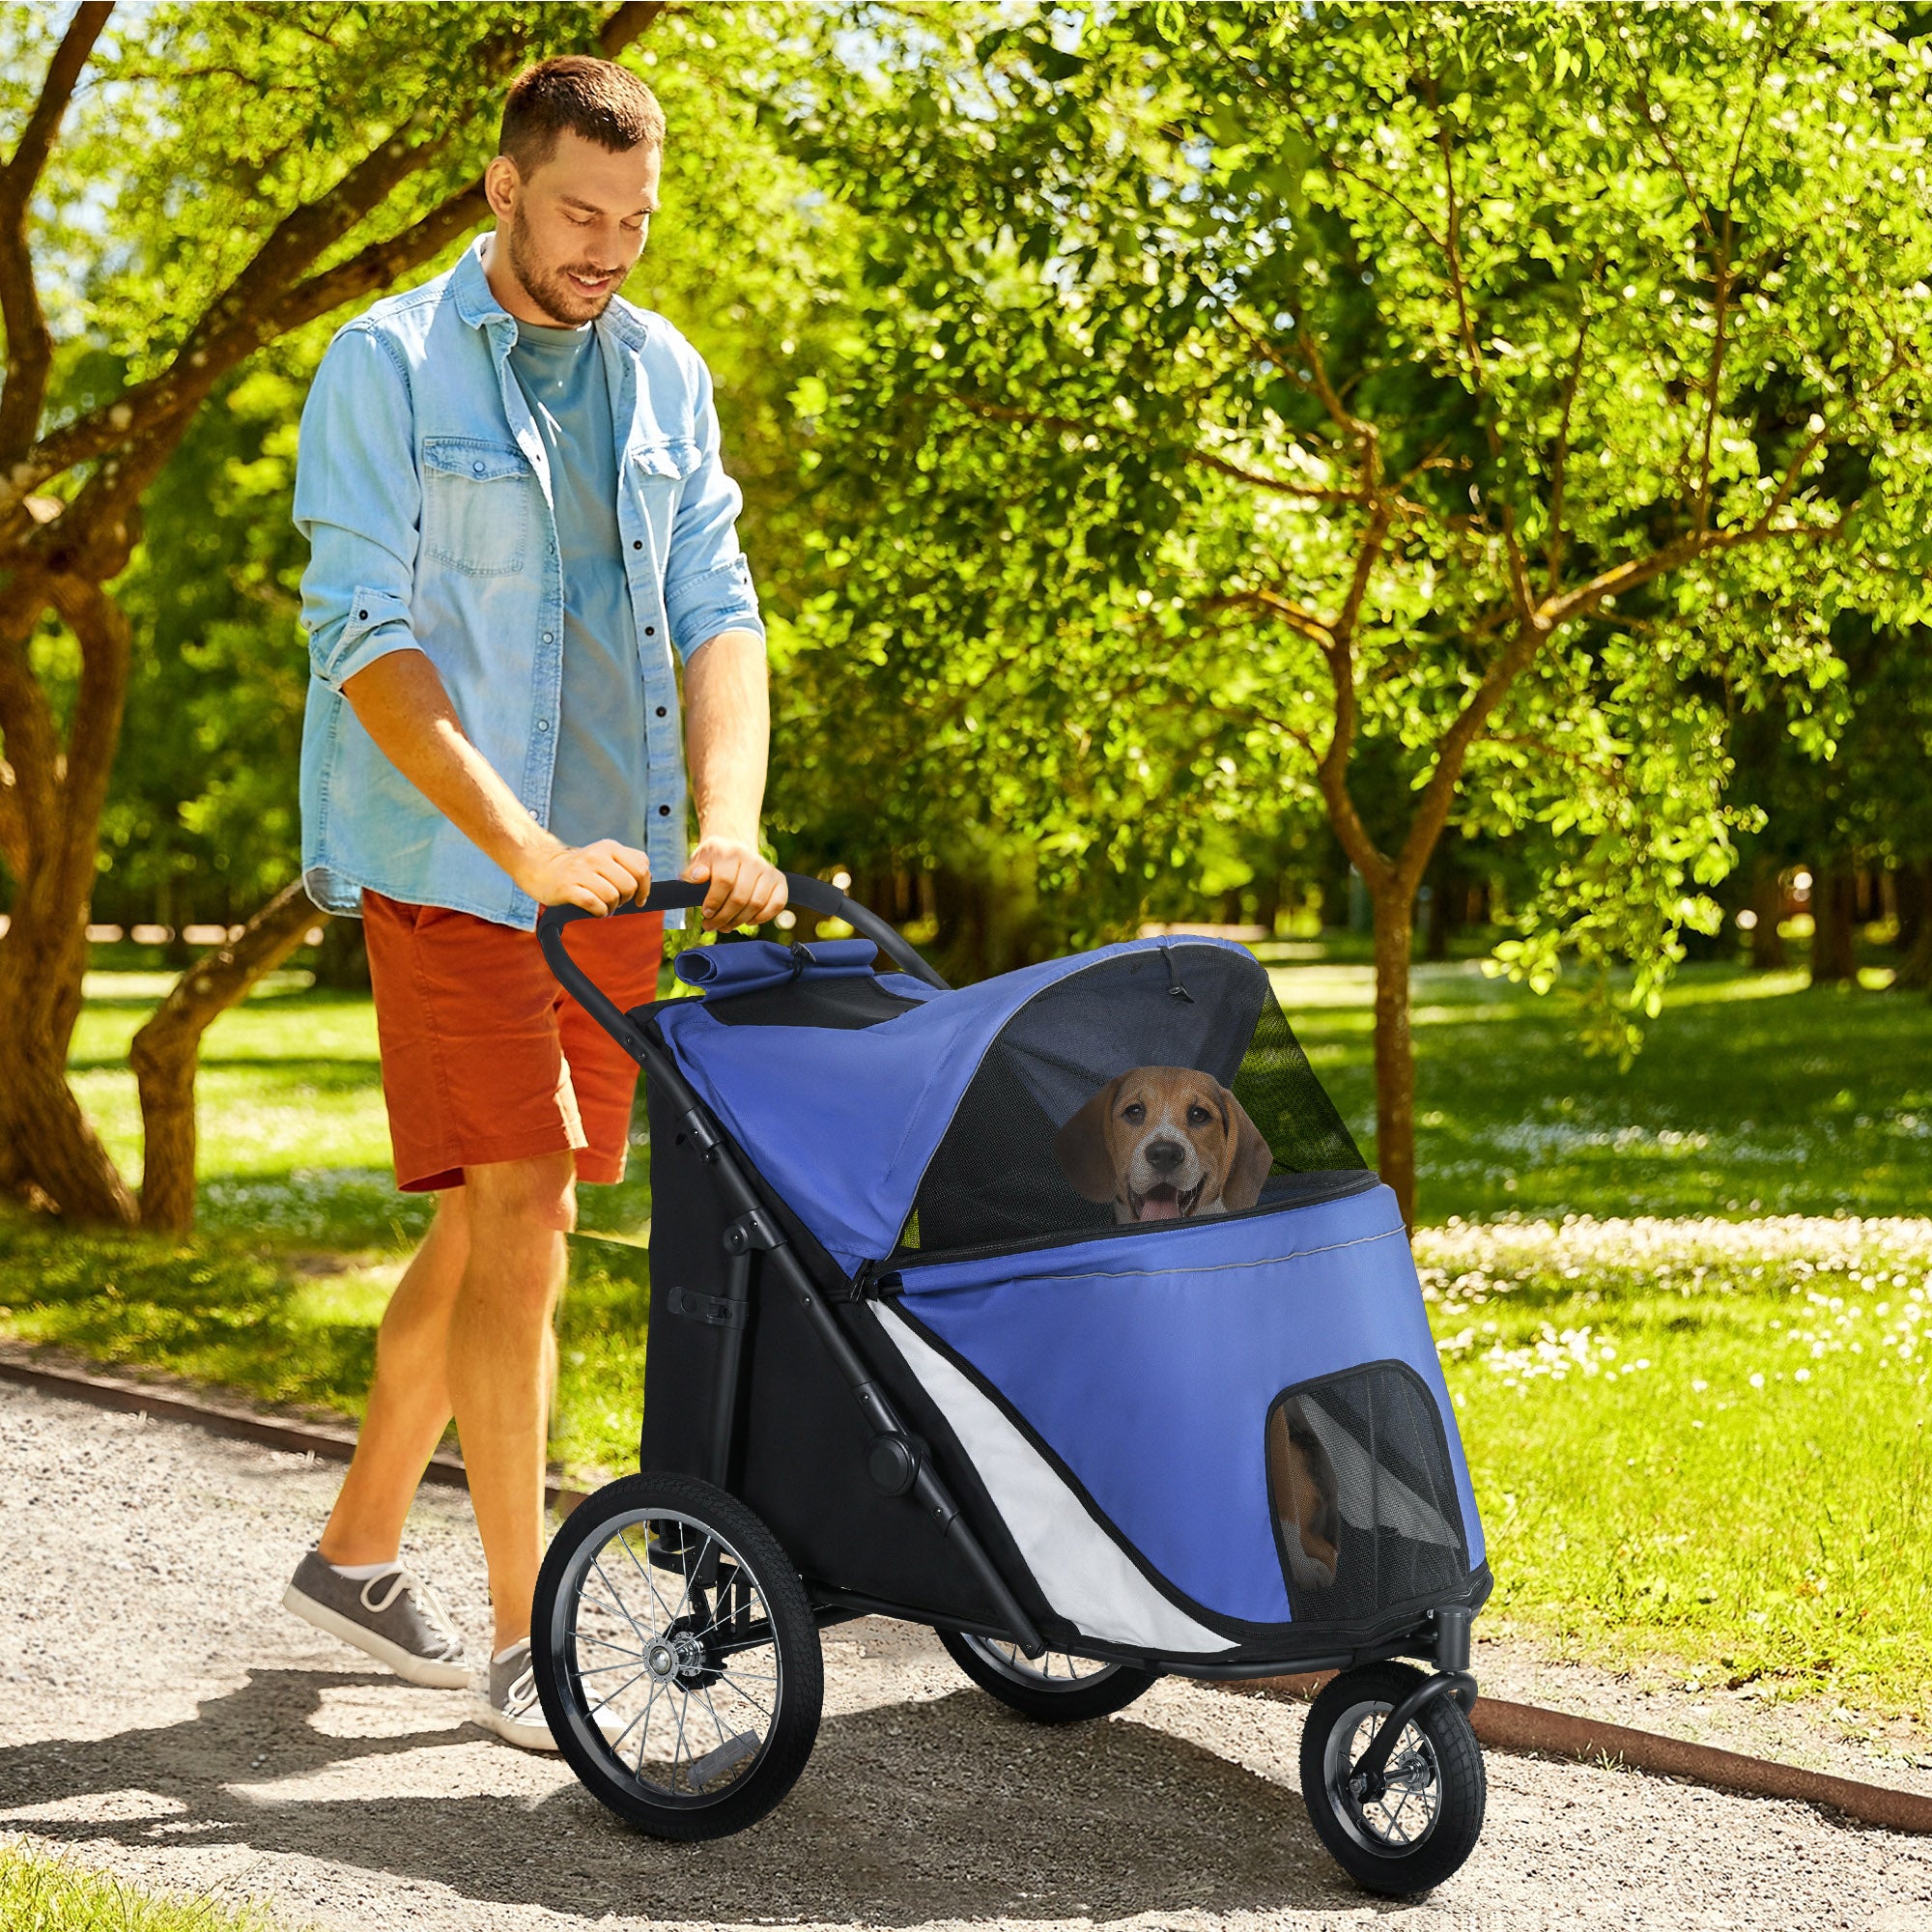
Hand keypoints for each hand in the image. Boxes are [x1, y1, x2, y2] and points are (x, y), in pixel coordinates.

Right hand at [515, 835, 651, 915]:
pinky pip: (595, 905)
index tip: (638, 898)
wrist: (542, 868)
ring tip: (602, 906)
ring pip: (613, 897)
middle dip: (626, 899)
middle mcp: (596, 856)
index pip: (642, 868)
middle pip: (629, 885)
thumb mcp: (606, 857)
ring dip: (611, 908)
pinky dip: (599, 912)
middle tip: (614, 901)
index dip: (644, 887)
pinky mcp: (567, 887)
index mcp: (610, 847)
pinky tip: (594, 910)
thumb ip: (629, 864)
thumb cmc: (581, 869)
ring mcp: (580, 871)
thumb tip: (647, 885)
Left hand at [684, 834, 785, 931]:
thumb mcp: (699, 862)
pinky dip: (762, 918)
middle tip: (711, 925)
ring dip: (739, 921)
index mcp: (731, 853)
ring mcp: (768, 870)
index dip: (714, 902)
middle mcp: (753, 860)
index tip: (706, 913)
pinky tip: (748, 920)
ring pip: (757, 904)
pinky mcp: (780, 881)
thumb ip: (693, 871)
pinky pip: (777, 904)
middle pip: (741, 897)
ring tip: (725, 926)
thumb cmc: (713, 861)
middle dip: (723, 917)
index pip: (725, 881)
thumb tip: (697, 877)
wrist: (733, 849)